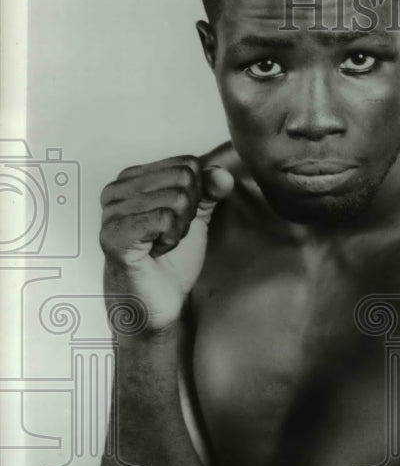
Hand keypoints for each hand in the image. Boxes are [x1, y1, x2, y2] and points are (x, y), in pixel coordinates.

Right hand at [100, 155, 233, 332]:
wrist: (158, 302)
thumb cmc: (170, 262)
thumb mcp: (195, 219)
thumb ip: (208, 192)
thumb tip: (223, 174)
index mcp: (133, 179)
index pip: (186, 163)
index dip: (196, 195)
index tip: (179, 219)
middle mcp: (116, 190)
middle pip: (183, 179)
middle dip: (188, 212)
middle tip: (170, 234)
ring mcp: (111, 211)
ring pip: (176, 199)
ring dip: (179, 229)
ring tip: (161, 243)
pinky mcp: (113, 234)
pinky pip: (164, 219)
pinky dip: (170, 240)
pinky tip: (156, 251)